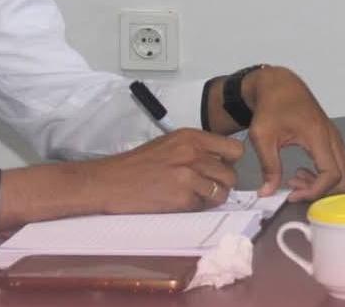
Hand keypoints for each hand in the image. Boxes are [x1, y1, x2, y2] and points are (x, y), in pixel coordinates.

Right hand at [85, 128, 243, 213]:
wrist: (109, 182)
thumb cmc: (138, 164)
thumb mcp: (170, 144)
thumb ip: (197, 150)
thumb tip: (222, 163)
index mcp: (192, 137)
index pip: (234, 149)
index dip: (230, 162)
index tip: (220, 168)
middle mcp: (193, 154)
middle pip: (231, 174)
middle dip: (221, 184)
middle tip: (206, 187)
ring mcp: (188, 176)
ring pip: (221, 192)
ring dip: (211, 198)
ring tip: (193, 196)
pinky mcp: (181, 198)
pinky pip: (202, 206)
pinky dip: (194, 207)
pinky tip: (178, 202)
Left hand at [240, 67, 344, 201]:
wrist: (279, 85)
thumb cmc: (271, 106)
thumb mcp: (263, 137)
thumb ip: (269, 166)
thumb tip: (268, 192)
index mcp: (318, 136)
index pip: (331, 175)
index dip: (314, 191)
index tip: (292, 194)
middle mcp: (332, 138)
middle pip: (344, 177)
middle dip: (321, 191)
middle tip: (294, 189)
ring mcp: (334, 138)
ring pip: (342, 172)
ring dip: (321, 184)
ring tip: (294, 180)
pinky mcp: (331, 139)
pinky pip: (337, 164)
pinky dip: (323, 175)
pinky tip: (301, 172)